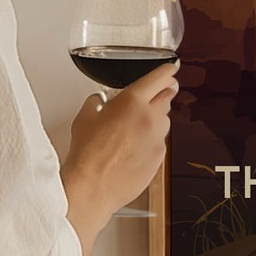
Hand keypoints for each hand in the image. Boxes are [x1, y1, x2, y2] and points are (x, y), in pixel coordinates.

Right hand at [61, 62, 178, 255]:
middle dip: (162, 94)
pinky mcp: (160, 158)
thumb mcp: (84, 117)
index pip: (158, 78)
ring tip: (136, 128)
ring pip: (164, 122)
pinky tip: (134, 149)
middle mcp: (150, 117)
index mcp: (132, 101)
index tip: (171, 69)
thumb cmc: (87, 153)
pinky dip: (151, 141)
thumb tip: (99, 101)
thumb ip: (96, 103)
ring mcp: (158, 139)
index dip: (167, 71)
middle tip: (155, 95)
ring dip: (155, 119)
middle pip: (167, 97)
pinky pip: (160, 143)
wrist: (93, 186)